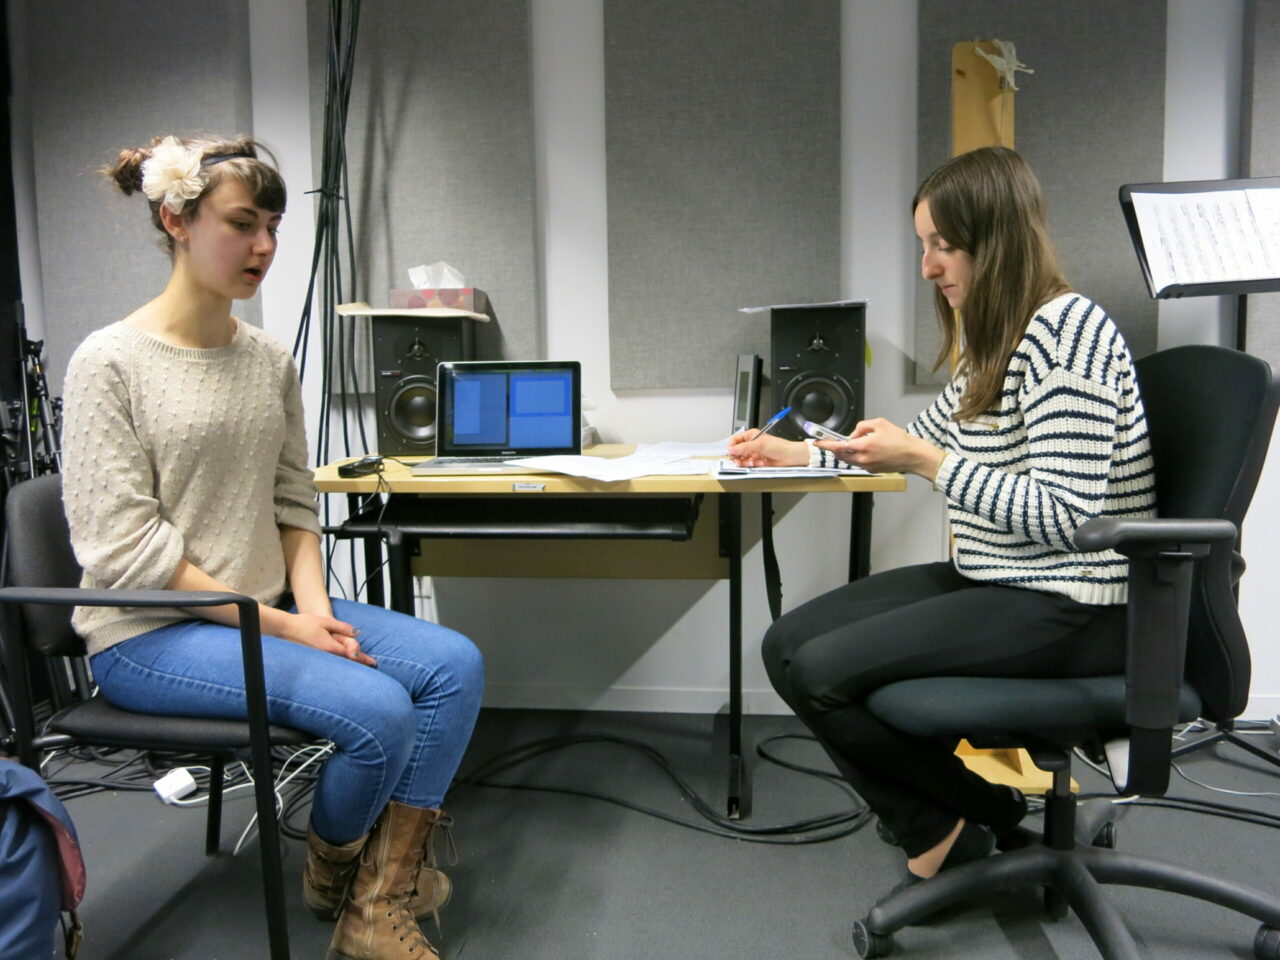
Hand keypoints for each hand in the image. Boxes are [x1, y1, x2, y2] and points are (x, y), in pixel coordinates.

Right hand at [281, 612, 376, 666]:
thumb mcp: (326, 621)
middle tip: (371, 663)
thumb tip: (356, 632)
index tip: (373, 662)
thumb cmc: (304, 624)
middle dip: (359, 661)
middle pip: (346, 659)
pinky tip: (341, 659)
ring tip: (360, 662)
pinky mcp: (314, 657)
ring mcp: (319, 657)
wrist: (285, 629)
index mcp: (330, 647)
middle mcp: (325, 655)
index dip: (363, 658)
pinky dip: (338, 660)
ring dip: (349, 661)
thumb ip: (342, 627)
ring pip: (338, 660)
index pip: (351, 654)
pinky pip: (330, 660)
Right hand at [726, 430, 808, 466]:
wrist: (790, 456)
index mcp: (751, 435)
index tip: (731, 453)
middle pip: (737, 451)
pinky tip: (759, 463)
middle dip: (738, 457)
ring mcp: (754, 453)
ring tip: (752, 463)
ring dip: (746, 462)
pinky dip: (753, 465)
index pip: (735, 440)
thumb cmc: (779, 446)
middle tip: (740, 461)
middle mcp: (751, 444)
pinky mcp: (757, 461)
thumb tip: (732, 450)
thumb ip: (744, 448)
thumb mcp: (759, 445)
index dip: (732, 447)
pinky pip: (749, 464)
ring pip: (742, 459)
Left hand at [816, 417, 943, 477]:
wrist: (913, 455)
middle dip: (835, 448)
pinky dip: (857, 456)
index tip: (817, 442)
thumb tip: (853, 434)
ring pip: (849, 459)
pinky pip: (859, 463)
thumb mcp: (880, 423)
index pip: (838, 446)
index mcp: (863, 446)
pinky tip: (865, 450)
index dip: (825, 444)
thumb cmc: (899, 439)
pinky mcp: (872, 470)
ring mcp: (867, 466)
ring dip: (846, 452)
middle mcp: (862, 459)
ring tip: (853, 444)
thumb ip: (862, 427)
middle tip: (833, 441)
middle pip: (841, 454)